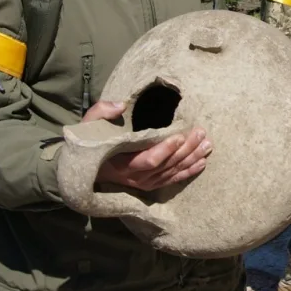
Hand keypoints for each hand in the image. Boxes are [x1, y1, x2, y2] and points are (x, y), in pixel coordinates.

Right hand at [83, 101, 212, 189]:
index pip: (149, 159)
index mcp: (121, 163)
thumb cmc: (88, 144)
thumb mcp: (88, 125)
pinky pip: (172, 180)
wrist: (83, 170)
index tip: (180, 134)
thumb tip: (121, 104)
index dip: (166, 149)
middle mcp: (134, 177)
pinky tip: (202, 163)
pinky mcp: (149, 185)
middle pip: (166, 165)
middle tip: (201, 133)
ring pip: (172, 172)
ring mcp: (143, 183)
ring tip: (207, 145)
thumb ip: (101, 112)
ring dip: (192, 159)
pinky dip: (188, 172)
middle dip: (186, 149)